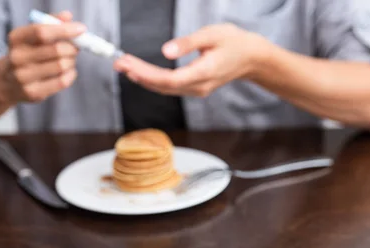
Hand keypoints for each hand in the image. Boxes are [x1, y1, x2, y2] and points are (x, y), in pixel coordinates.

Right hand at [1, 11, 85, 103]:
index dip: (64, 30)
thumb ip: (49, 23)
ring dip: (72, 61)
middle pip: (56, 50)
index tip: (81, 29)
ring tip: (69, 60)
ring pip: (62, 66)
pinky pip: (62, 81)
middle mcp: (17, 57)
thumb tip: (68, 16)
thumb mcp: (31, 36)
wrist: (7, 83)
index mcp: (16, 39)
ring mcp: (24, 77)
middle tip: (77, 47)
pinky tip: (69, 71)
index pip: (42, 31)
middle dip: (72, 48)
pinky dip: (71, 74)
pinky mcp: (33, 93)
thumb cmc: (27, 53)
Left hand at [114, 24, 269, 96]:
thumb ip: (189, 43)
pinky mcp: (194, 88)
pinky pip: (170, 88)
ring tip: (123, 67)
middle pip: (163, 86)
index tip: (129, 63)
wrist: (251, 58)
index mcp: (204, 73)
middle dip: (139, 75)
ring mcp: (197, 90)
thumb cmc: (234, 42)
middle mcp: (199, 87)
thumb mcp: (212, 35)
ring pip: (165, 89)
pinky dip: (153, 81)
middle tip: (119, 63)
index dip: (146, 73)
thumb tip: (166, 50)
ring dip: (143, 79)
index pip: (169, 79)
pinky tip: (140, 73)